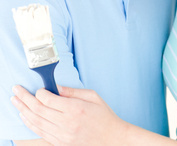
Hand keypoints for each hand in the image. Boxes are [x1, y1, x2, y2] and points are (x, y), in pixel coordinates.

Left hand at [11, 85, 127, 145]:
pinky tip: (25, 116)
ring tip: (16, 102)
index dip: (39, 92)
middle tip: (16, 90)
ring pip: (37, 123)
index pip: (48, 99)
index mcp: (75, 109)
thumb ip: (72, 91)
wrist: (111, 139)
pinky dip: (30, 124)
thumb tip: (55, 86)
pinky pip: (41, 133)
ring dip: (23, 111)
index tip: (38, 88)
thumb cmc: (103, 115)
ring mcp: (63, 136)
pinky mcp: (61, 143)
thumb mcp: (92, 96)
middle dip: (25, 98)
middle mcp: (67, 123)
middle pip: (39, 110)